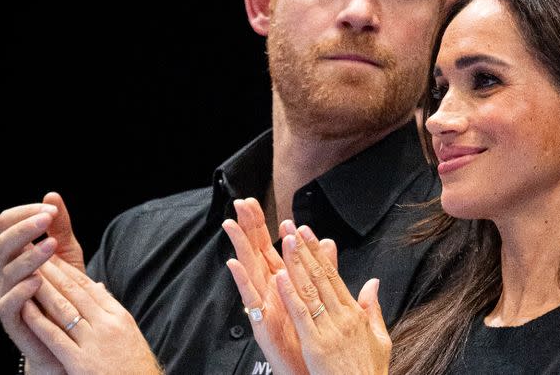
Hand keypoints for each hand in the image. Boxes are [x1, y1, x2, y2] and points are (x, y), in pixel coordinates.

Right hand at [0, 192, 84, 373]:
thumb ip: (60, 226)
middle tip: (47, 218)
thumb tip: (52, 194)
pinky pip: (8, 304)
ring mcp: (6, 294)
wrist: (68, 331)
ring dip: (28, 256)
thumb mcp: (67, 252)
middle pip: (2, 244)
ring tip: (51, 245)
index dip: (26, 212)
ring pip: (5, 271)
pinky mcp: (13, 319)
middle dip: (24, 229)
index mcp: (15, 251)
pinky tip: (38, 279)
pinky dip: (21, 290)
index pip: (7, 223)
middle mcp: (4, 270)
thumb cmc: (66, 288)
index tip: (51, 209)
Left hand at [23, 257, 162, 373]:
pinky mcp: (81, 362)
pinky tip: (26, 307)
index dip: (69, 270)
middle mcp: (107, 324)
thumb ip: (111, 311)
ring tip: (27, 271)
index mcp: (119, 316)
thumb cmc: (135, 368)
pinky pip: (55, 337)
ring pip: (63, 308)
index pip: (90, 287)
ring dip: (43, 288)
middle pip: (75, 292)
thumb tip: (99, 288)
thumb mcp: (128, 334)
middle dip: (53, 271)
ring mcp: (94, 342)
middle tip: (36, 253)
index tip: (54, 257)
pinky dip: (39, 321)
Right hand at [223, 198, 336, 374]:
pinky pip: (250, 298)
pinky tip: (234, 264)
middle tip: (241, 203)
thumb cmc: (311, 336)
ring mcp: (264, 304)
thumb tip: (328, 242)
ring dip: (240, 246)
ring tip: (231, 224)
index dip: (262, 224)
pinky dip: (242, 280)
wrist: (311, 370)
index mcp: (283, 282)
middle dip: (248, 227)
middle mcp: (270, 290)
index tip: (254, 202)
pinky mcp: (261, 321)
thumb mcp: (319, 296)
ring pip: (250, 269)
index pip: (270, 246)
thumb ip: (323, 268)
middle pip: (256, 251)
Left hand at [277, 226, 390, 374]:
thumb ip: (374, 308)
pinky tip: (280, 276)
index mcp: (355, 313)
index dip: (318, 253)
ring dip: (296, 263)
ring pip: (310, 289)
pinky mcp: (316, 343)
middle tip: (292, 227)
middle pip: (320, 276)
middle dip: (305, 250)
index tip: (308, 234)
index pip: (333, 275)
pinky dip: (290, 294)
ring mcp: (329, 329)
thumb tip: (374, 283)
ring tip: (285, 241)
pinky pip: (301, 314)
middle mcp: (343, 316)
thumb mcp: (380, 338)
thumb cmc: (369, 373)